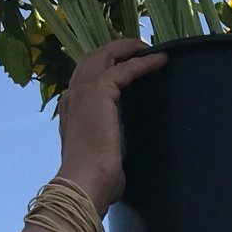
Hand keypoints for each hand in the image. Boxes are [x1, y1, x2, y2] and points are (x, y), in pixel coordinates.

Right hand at [54, 37, 168, 215]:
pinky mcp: (100, 92)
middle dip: (115, 50)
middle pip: (93, 59)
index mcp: (71, 111)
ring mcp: (84, 92)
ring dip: (128, 48)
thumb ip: (106, 148)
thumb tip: (116, 162)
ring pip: (106, 55)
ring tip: (149, 47)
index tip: (126, 65)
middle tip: (139, 49)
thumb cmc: (94, 180)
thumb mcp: (99, 156)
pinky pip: (126, 68)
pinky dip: (144, 62)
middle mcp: (73, 96)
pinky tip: (160, 59)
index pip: (85, 78)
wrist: (85, 183)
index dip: (105, 67)